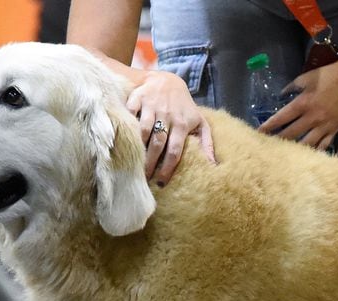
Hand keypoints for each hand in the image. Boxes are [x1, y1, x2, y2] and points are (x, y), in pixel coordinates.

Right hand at [126, 70, 216, 184]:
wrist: (167, 80)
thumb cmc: (184, 107)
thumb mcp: (200, 122)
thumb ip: (207, 143)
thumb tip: (213, 165)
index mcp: (183, 124)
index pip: (175, 151)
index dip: (167, 168)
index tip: (161, 182)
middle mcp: (168, 115)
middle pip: (158, 143)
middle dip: (150, 163)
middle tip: (145, 177)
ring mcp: (152, 106)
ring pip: (144, 131)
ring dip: (138, 148)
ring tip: (134, 163)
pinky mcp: (138, 98)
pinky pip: (131, 114)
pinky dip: (127, 127)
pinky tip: (124, 140)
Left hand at [257, 53, 337, 149]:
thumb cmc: (330, 75)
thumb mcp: (307, 77)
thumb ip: (292, 87)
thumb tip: (282, 95)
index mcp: (303, 103)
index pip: (281, 118)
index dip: (269, 126)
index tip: (259, 132)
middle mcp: (312, 118)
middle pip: (291, 134)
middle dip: (278, 141)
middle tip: (268, 147)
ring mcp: (325, 126)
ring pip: (307, 144)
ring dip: (295, 150)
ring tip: (285, 155)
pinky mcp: (335, 129)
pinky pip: (324, 145)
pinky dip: (315, 151)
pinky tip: (307, 156)